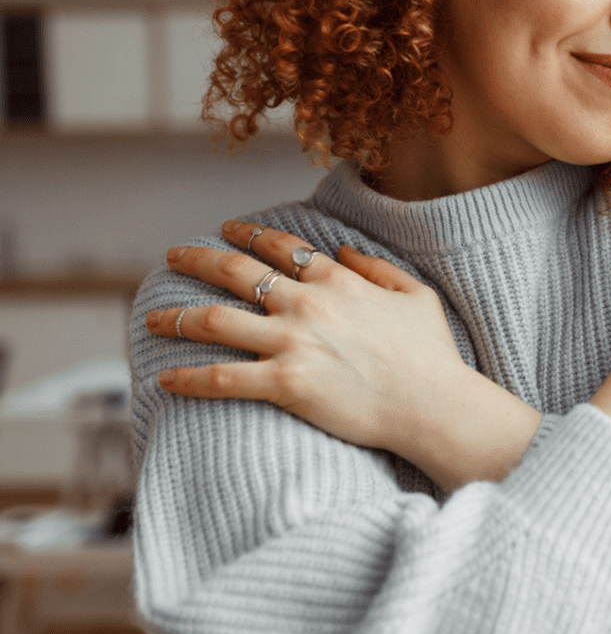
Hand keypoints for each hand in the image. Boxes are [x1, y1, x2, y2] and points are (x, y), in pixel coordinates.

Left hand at [145, 221, 473, 457]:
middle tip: (172, 255)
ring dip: (177, 318)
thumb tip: (341, 250)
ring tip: (152, 319)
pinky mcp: (285, 385)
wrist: (434, 405)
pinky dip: (188, 379)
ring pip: (216, 321)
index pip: (280, 247)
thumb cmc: (432, 355)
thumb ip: (377, 267)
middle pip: (235, 272)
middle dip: (197, 259)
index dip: (248, 233)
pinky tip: (165, 380)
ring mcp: (292, 343)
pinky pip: (222, 379)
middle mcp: (307, 304)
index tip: (226, 228)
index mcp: (337, 280)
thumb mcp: (417, 295)